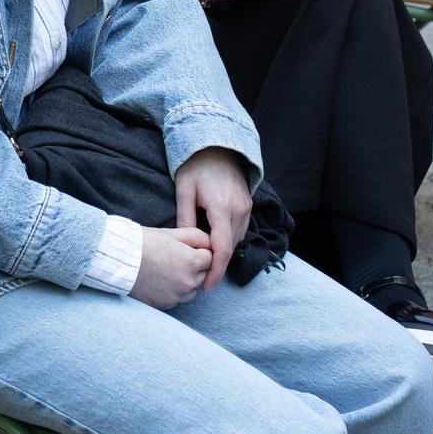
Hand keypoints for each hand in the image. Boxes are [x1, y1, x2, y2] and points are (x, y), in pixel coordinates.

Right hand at [130, 225, 211, 308]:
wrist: (118, 260)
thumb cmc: (143, 242)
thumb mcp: (171, 233)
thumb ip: (196, 237)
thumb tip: (210, 243)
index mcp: (193, 262)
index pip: (210, 257)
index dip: (198, 250)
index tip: (184, 248)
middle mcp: (188, 282)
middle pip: (203, 274)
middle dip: (194, 266)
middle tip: (173, 257)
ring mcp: (177, 295)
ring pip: (192, 288)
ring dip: (186, 280)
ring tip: (166, 269)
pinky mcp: (166, 304)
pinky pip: (178, 298)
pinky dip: (173, 290)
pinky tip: (159, 280)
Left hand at [173, 148, 253, 289]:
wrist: (217, 146)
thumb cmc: (196, 166)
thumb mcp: (183, 190)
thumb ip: (185, 218)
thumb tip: (185, 244)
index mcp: (221, 208)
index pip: (221, 249)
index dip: (215, 271)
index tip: (207, 286)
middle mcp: (239, 210)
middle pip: (230, 248)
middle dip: (217, 265)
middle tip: (200, 277)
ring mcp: (246, 208)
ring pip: (237, 240)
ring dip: (223, 252)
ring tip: (205, 261)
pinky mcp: (248, 206)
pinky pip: (240, 230)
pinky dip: (229, 240)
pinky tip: (215, 241)